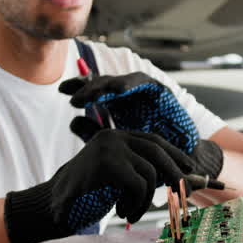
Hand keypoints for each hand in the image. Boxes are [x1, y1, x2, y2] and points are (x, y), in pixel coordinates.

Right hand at [3, 130, 194, 242]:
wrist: (52, 202)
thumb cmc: (86, 193)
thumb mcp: (115, 177)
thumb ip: (138, 171)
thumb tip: (181, 176)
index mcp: (116, 136)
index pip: (154, 141)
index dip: (174, 155)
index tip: (189, 170)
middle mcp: (114, 136)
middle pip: (158, 152)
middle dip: (174, 173)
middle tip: (182, 193)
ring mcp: (111, 148)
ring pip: (150, 173)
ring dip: (147, 199)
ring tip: (133, 213)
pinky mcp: (109, 163)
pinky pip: (139, 185)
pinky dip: (137, 203)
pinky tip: (125, 213)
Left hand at [59, 72, 198, 152]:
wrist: (179, 161)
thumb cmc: (148, 154)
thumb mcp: (116, 142)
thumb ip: (96, 132)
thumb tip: (73, 121)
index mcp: (116, 104)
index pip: (94, 91)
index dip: (79, 88)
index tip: (62, 92)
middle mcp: (130, 95)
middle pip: (104, 83)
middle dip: (88, 87)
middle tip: (74, 96)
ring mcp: (145, 91)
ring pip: (120, 81)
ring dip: (105, 86)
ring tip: (91, 94)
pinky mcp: (160, 91)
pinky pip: (142, 83)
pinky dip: (129, 84)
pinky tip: (116, 90)